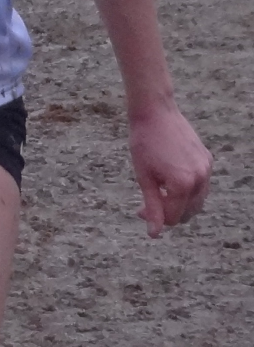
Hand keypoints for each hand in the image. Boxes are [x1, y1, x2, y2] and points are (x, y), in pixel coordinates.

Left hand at [129, 102, 209, 236]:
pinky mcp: (207, 160)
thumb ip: (152, 207)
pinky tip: (169, 179)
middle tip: (146, 205)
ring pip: (196, 200)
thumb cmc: (144, 142)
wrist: (155, 112)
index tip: (139, 210)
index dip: (155, 218)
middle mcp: (200, 179)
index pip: (174, 217)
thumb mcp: (144, 177)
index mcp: (183, 184)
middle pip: (188, 212)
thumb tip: (154, 234)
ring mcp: (207, 169)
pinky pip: (200, 184)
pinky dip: (187, 189)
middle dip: (168, 212)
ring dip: (178, 202)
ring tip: (159, 192)